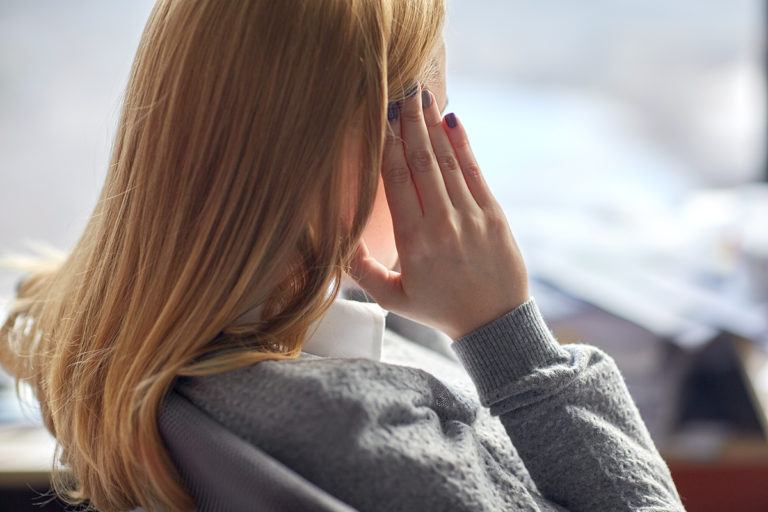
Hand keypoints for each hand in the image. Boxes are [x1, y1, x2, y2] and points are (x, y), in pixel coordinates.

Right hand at [350, 87, 529, 339]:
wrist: (494, 323)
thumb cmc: (437, 309)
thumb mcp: (390, 298)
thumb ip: (360, 268)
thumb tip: (336, 235)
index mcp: (413, 242)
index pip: (396, 181)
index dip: (386, 144)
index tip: (379, 116)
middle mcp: (442, 224)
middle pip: (422, 162)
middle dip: (410, 123)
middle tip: (402, 90)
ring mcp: (471, 217)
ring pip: (448, 162)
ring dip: (434, 126)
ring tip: (423, 96)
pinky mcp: (494, 215)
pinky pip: (475, 172)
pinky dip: (464, 145)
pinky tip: (452, 121)